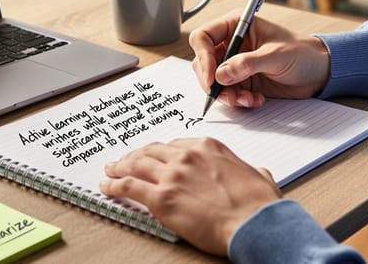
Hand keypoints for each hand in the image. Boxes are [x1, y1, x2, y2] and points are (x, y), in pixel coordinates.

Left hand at [100, 137, 281, 255]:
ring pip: (136, 164)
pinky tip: (107, 187)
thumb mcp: (260, 177)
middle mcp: (187, 156)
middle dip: (136, 155)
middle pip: (152, 151)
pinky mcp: (161, 198)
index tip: (154, 156)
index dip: (161, 152)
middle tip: (126, 160)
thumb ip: (252, 172)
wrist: (254, 223)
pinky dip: (115, 185)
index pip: (175, 145)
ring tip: (111, 170)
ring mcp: (172, 175)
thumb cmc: (258, 205)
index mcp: (208, 147)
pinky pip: (129, 187)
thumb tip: (258, 173)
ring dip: (120, 166)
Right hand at [189, 10, 330, 107]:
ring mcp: (234, 64)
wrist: (318, 72)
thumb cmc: (302, 53)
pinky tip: (254, 100)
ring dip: (226, 95)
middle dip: (213, 82)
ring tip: (246, 99)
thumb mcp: (275, 55)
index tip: (212, 77)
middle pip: (203, 62)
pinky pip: (227, 94)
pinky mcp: (241, 81)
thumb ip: (247, 64)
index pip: (203, 38)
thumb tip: (221, 75)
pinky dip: (237, 101)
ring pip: (213, 82)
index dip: (203, 57)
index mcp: (236, 26)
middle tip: (226, 95)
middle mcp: (231, 44)